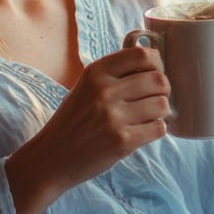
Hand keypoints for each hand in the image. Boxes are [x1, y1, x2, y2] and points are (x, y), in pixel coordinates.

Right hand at [6, 46, 169, 213]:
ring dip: (161, 111)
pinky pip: (158, 128)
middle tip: (154, 98)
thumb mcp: (86, 86)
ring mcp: (114, 117)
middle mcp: (105, 91)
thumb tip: (153, 61)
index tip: (153, 74)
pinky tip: (144, 130)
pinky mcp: (122, 142)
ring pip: (162, 104)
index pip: (143, 55)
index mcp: (96, 72)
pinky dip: (156, 129)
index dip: (157, 64)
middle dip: (163, 90)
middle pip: (158, 80)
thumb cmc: (73, 120)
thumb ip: (115, 73)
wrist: (51, 158)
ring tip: (149, 115)